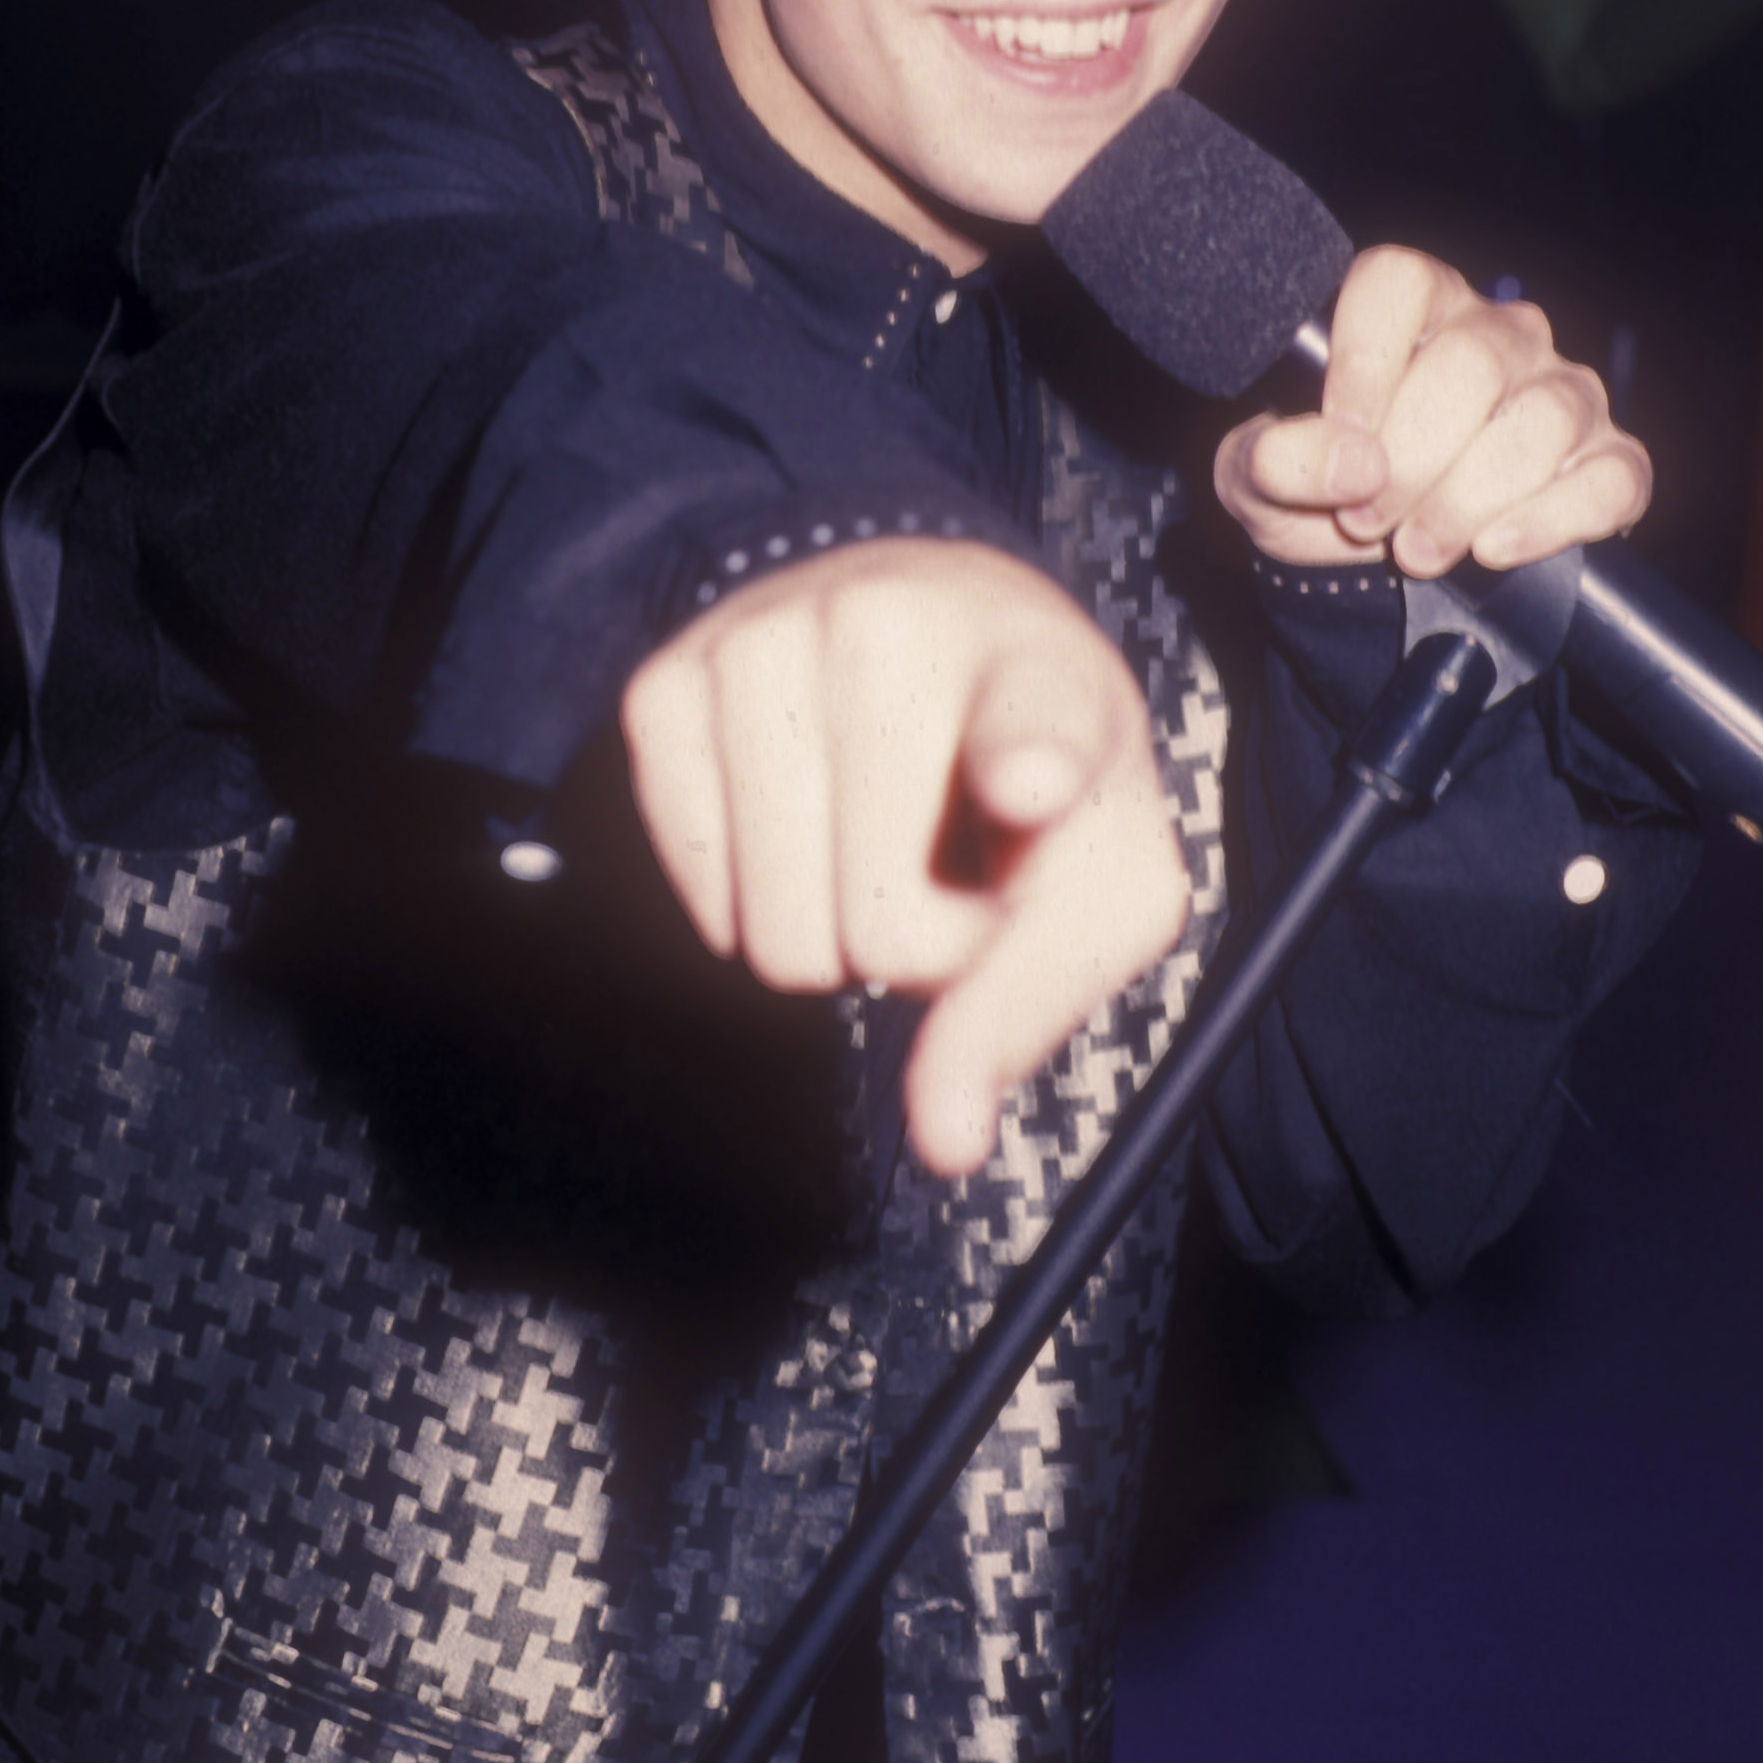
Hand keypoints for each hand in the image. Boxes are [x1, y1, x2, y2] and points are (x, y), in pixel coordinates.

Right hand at [618, 538, 1188, 1176]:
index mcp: (1044, 674)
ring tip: (874, 844)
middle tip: (942, 871)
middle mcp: (895, 628)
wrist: (939, 623)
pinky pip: (692, 892)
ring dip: (828, 933)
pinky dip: (745, 902)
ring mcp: (763, 640)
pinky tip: (802, 828)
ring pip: (771, 932)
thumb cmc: (1037, 773)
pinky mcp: (665, 681)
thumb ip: (1029, 1007)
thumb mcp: (1096, 884)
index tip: (1030, 785)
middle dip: (912, 950)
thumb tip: (944, 1139)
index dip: (1031, 762)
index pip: (1036, 723)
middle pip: (880, 932)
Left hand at [1213, 245, 1650, 575]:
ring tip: (1416, 549)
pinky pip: (1609, 479)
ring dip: (1469, 497)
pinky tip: (1494, 549)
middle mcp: (1497, 334)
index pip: (1399, 282)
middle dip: (1412, 456)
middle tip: (1366, 520)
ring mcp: (1563, 393)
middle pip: (1472, 362)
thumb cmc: (1319, 492)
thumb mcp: (1257, 479)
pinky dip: (1551, 521)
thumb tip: (1353, 465)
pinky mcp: (1610, 462)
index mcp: (1410, 307)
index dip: (1365, 361)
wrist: (1369, 572)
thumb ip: (1271, 459)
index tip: (1341, 437)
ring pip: (1543, 419)